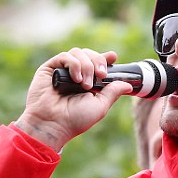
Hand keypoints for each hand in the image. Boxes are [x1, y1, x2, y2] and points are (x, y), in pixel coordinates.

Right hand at [15, 48, 132, 151]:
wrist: (54, 124)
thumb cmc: (75, 119)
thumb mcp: (100, 105)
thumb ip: (113, 92)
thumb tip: (128, 85)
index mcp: (87, 83)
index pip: (97, 64)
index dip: (105, 58)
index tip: (113, 57)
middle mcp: (75, 74)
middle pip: (89, 54)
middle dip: (98, 62)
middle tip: (101, 76)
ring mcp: (62, 70)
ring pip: (78, 53)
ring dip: (87, 66)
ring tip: (85, 84)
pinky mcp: (50, 68)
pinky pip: (66, 56)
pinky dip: (74, 65)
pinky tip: (76, 79)